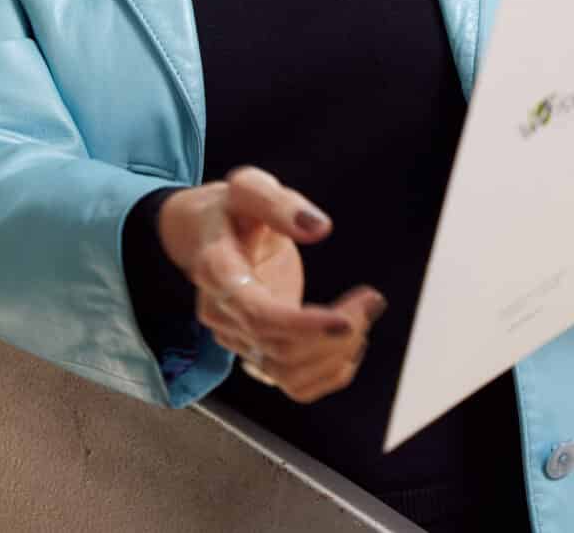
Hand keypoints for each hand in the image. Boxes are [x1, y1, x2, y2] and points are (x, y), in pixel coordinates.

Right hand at [154, 166, 386, 404]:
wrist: (203, 235)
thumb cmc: (228, 211)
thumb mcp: (250, 188)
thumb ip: (279, 203)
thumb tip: (318, 227)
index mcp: (216, 271)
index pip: (258, 315)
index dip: (304, 326)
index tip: (347, 319)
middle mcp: (221, 313)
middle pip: (281, 348)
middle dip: (336, 333)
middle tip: (370, 300)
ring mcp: (236, 337)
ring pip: (289, 373)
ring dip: (336, 355)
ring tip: (361, 316)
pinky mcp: (255, 351)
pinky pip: (293, 384)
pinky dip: (329, 373)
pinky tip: (348, 343)